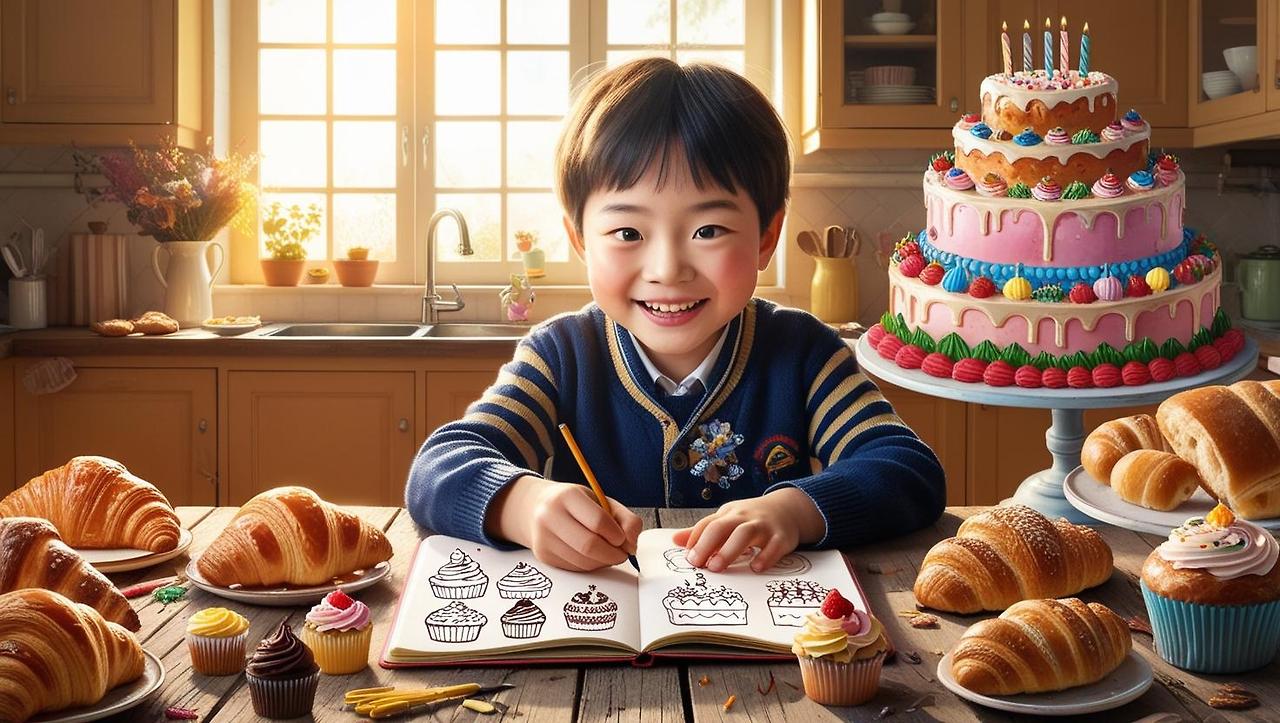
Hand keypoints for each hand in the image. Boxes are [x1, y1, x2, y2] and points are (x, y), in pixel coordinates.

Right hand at [487, 475, 641, 571]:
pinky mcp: (543, 555)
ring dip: (603, 562)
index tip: (622, 538)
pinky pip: (574, 569)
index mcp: (567, 496)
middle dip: (613, 554)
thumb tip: (632, 544)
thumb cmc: (577, 505)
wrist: (538, 508)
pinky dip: (590, 566)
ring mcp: (543, 537)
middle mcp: (550, 515)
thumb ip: (626, 519)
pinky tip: (592, 556)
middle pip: (589, 545)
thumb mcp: (602, 502)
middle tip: (621, 553)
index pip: (598, 521)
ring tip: (607, 553)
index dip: (617, 535)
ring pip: (582, 561)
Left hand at [671, 488, 824, 572]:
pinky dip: (765, 556)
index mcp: (729, 514)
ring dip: (729, 550)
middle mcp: (744, 517)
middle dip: (707, 544)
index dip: (696, 540)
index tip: (688, 558)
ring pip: (745, 534)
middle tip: (698, 564)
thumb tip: (675, 540)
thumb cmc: (751, 519)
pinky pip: (774, 546)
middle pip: (722, 526)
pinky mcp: (782, 537)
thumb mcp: (728, 520)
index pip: (708, 524)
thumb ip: (703, 532)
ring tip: (717, 567)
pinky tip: (755, 567)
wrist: (788, 509)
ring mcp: (763, 526)